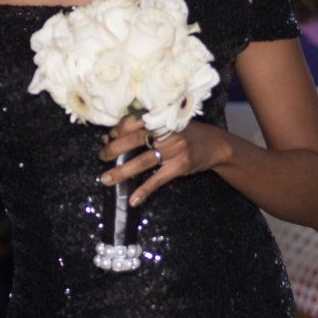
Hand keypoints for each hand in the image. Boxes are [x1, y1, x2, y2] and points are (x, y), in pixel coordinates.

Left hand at [99, 115, 228, 206]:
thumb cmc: (185, 133)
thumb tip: (108, 137)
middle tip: (102, 156)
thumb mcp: (167, 125)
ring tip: (106, 179)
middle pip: (135, 139)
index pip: (134, 121)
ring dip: (122, 171)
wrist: (215, 145)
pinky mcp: (180, 166)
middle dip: (114, 149)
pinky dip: (144, 191)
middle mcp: (167, 131)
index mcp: (162, 118)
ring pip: (143, 161)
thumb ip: (142, 129)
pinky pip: (158, 180)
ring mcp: (175, 149)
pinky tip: (133, 200)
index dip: (117, 130)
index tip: (107, 138)